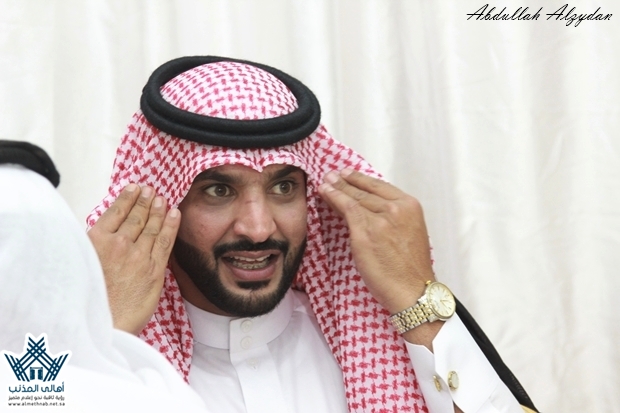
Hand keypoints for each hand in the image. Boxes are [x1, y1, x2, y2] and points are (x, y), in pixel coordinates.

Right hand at [87, 184, 179, 334]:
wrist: (102, 325)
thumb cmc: (88, 299)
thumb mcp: (80, 265)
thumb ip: (92, 246)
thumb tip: (103, 233)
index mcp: (96, 241)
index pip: (115, 212)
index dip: (127, 198)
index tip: (134, 188)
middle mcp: (118, 244)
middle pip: (136, 217)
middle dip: (145, 201)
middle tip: (151, 190)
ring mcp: (138, 256)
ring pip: (151, 227)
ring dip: (158, 210)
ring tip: (162, 199)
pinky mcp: (154, 270)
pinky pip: (165, 242)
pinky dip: (171, 225)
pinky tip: (174, 214)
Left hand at [318, 169, 434, 316]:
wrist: (412, 290)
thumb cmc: (410, 269)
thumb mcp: (408, 234)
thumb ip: (392, 218)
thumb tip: (369, 208)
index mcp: (410, 206)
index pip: (381, 187)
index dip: (361, 179)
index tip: (348, 174)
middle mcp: (397, 208)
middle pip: (366, 190)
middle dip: (345, 181)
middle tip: (331, 174)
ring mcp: (380, 219)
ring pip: (354, 198)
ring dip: (336, 188)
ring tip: (325, 182)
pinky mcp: (365, 232)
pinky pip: (346, 209)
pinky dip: (333, 198)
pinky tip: (325, 193)